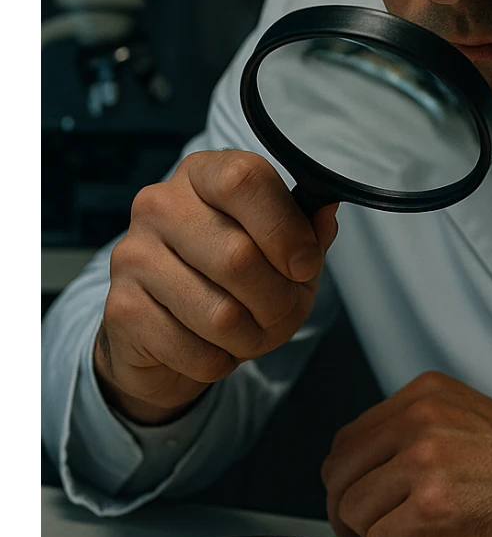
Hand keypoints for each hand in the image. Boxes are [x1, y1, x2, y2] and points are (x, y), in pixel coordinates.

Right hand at [95, 149, 338, 423]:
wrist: (163, 336)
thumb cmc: (232, 284)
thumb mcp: (282, 253)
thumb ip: (307, 233)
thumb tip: (326, 211)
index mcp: (203, 175)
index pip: (245, 179)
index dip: (286, 229)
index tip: (304, 264)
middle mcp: (160, 205)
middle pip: (238, 256)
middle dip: (277, 301)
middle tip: (278, 312)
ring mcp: (134, 255)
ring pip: (220, 314)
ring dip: (250, 338)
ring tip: (246, 333)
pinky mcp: (121, 309)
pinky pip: (196, 351)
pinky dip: (219, 362)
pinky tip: (210, 348)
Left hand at [321, 371, 491, 536]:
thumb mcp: (472, 428)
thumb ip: (419, 439)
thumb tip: (367, 484)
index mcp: (425, 394)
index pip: (350, 440)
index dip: (352, 484)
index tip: (368, 510)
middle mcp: (419, 417)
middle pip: (339, 474)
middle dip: (350, 514)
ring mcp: (424, 459)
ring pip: (354, 510)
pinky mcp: (433, 504)